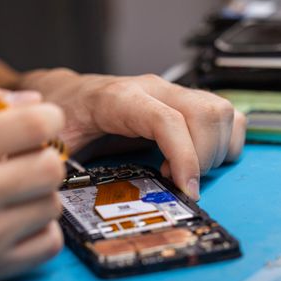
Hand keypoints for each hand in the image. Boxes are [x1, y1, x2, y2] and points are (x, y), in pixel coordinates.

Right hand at [0, 88, 65, 280]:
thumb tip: (33, 101)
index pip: (35, 125)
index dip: (47, 120)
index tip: (38, 126)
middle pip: (52, 167)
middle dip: (44, 159)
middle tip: (23, 162)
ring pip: (52, 204)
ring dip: (38, 197)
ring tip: (8, 196)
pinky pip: (50, 242)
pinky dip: (38, 231)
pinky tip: (11, 223)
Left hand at [20, 69, 245, 199]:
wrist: (66, 94)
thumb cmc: (62, 117)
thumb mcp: (53, 140)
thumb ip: (60, 160)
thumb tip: (65, 191)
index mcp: (120, 98)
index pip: (167, 120)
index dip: (185, 157)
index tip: (186, 191)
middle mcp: (154, 89)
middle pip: (206, 114)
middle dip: (203, 158)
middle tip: (180, 184)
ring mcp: (174, 93)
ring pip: (222, 113)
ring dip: (216, 151)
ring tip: (186, 172)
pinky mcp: (186, 102)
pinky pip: (227, 116)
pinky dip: (224, 143)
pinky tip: (199, 160)